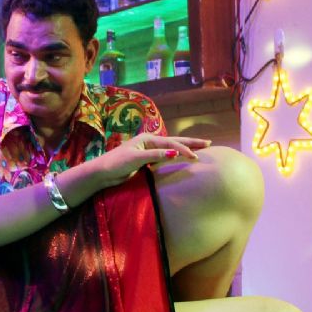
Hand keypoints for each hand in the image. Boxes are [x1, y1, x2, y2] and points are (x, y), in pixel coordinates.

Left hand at [92, 134, 210, 187]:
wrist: (103, 172)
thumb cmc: (116, 163)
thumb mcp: (136, 159)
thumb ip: (155, 155)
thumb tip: (174, 153)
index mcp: (147, 139)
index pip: (171, 143)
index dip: (184, 149)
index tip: (195, 156)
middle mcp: (149, 142)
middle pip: (174, 141)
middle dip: (191, 143)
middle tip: (208, 143)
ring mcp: (148, 151)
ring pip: (171, 148)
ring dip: (185, 148)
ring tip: (200, 148)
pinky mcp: (146, 161)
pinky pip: (165, 157)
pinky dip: (176, 156)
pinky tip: (182, 157)